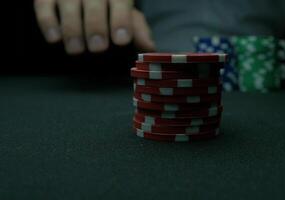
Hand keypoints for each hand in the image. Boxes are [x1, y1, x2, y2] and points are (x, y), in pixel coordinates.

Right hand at [34, 0, 154, 54]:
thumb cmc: (108, 5)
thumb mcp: (125, 13)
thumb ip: (137, 28)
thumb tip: (150, 48)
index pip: (120, 0)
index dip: (121, 20)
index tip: (121, 40)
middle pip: (93, 2)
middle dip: (96, 25)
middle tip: (98, 47)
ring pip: (68, 3)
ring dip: (72, 28)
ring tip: (76, 49)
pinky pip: (43, 5)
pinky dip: (47, 22)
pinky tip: (54, 39)